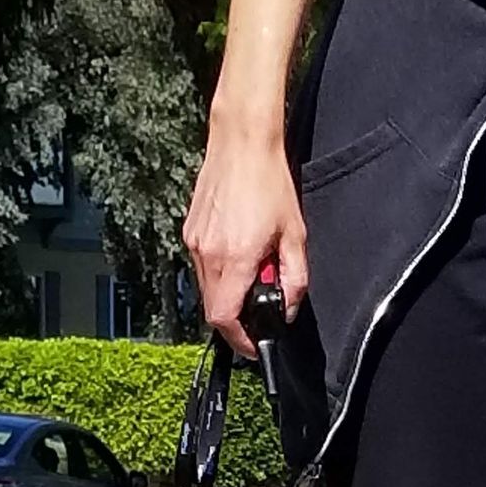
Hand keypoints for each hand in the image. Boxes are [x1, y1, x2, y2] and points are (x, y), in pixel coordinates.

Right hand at [185, 121, 307, 359]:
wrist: (241, 141)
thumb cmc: (269, 182)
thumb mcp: (295, 236)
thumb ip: (295, 280)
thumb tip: (288, 309)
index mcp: (235, 259)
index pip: (226, 319)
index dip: (240, 340)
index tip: (255, 345)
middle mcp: (208, 254)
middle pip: (214, 311)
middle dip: (237, 318)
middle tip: (260, 303)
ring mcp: (195, 243)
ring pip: (207, 291)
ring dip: (228, 293)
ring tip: (252, 269)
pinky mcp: (190, 231)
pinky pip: (202, 267)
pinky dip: (220, 273)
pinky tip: (238, 251)